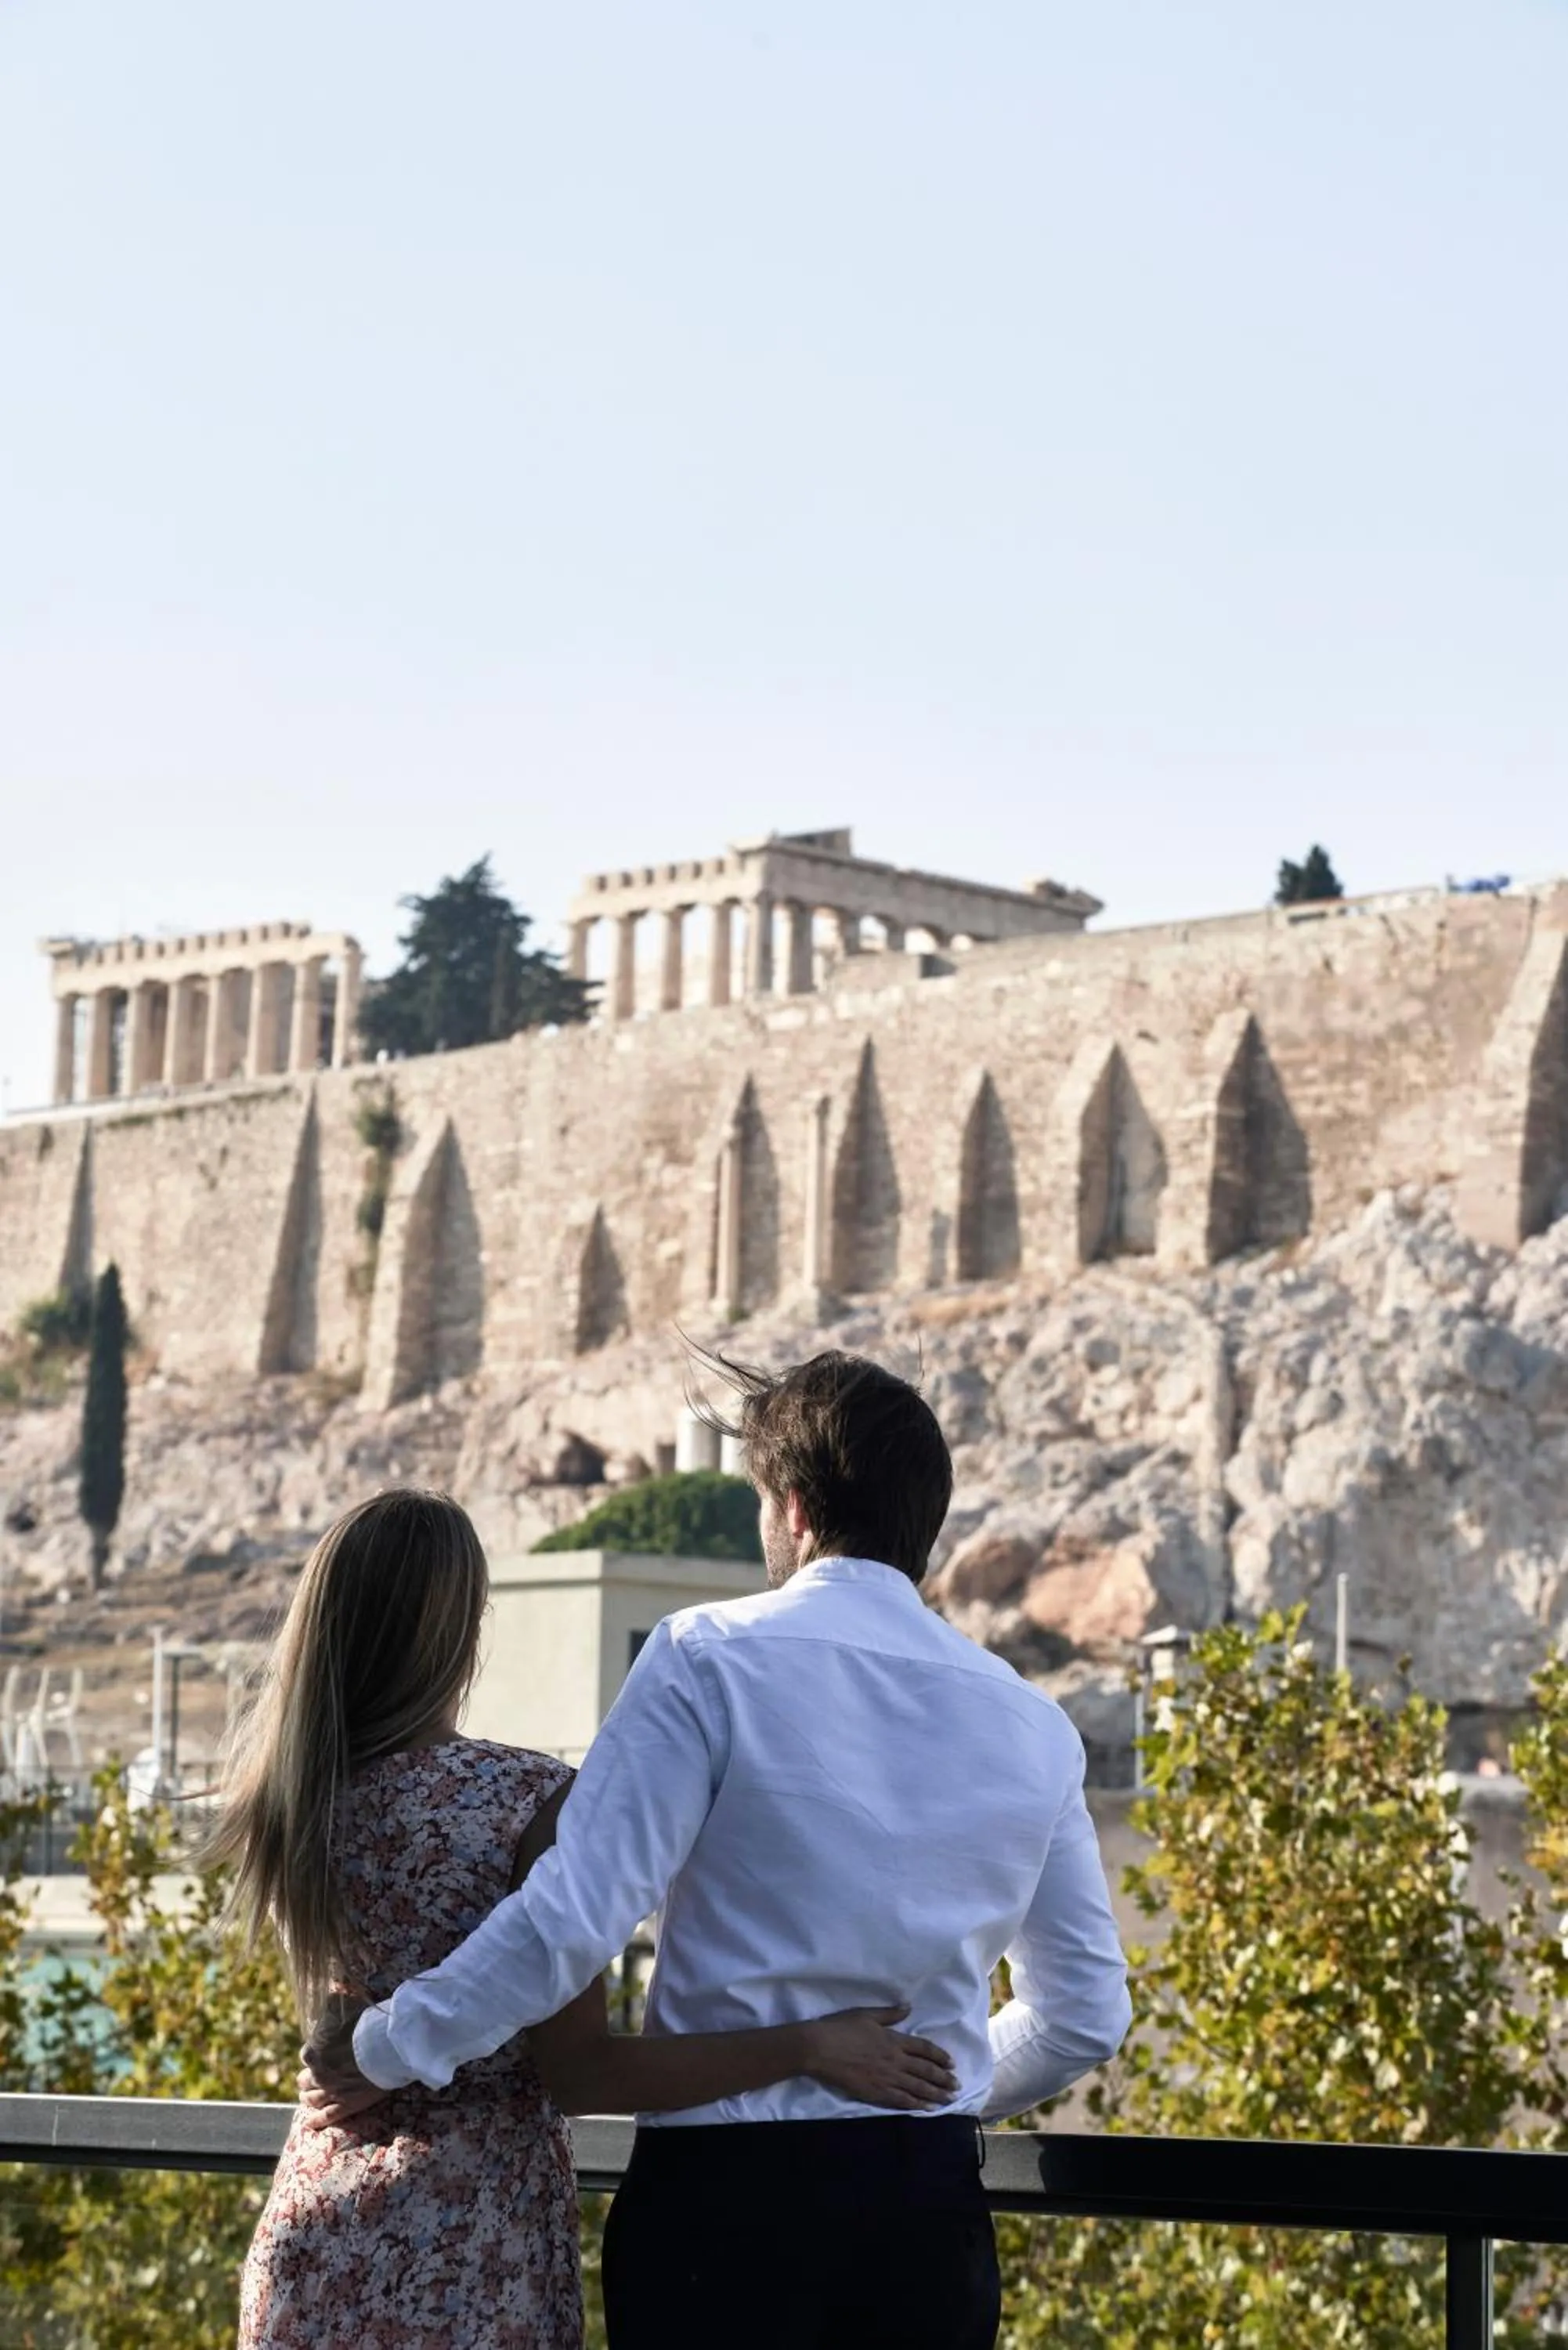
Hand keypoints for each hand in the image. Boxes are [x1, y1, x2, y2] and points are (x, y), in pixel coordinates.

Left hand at [298, 1990, 386, 2129]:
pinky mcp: (346, 2106)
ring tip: (308, 2096)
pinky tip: (310, 2122)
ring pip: (312, 2099)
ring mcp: (332, 2092)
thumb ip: (333, 1999)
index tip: (319, 2053)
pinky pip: (326, 2117)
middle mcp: (319, 2075)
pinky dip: (316, 2120)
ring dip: (309, 2097)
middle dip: (307, 2078)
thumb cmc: (366, 2024)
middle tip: (309, 2077)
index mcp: (315, 2052)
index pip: (307, 2056)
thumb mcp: (344, 2006)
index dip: (313, 2054)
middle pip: (305, 2080)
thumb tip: (329, 1988)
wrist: (386, 2047)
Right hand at [801, 2005, 958, 2110]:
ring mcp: (886, 2078)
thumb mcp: (866, 2014)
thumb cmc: (841, 2028)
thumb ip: (889, 2014)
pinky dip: (916, 2105)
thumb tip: (908, 2007)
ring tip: (949, 2099)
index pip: (923, 2048)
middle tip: (957, 2086)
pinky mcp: (875, 2093)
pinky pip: (901, 2100)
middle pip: (925, 2071)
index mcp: (893, 2039)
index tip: (951, 2063)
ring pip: (917, 2088)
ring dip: (935, 2094)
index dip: (939, 2056)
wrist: (820, 2048)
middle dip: (943, 2079)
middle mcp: (895, 2060)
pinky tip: (927, 2109)